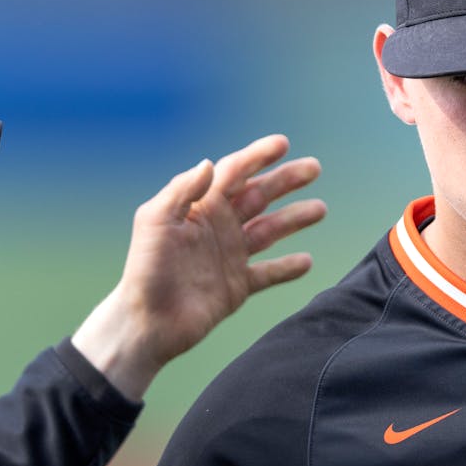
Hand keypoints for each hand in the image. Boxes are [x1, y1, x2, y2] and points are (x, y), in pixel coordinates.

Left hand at [71, 134, 325, 398]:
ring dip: (294, 218)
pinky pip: (269, 273)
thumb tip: (210, 163)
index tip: (282, 143)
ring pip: (270, 230)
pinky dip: (288, 268)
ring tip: (320, 209)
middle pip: (259, 196)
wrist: (147, 322)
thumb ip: (182, 190)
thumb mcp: (154, 221)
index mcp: (199, 207)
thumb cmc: (145, 269)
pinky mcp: (237, 286)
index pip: (233, 173)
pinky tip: (307, 261)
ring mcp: (230, 256)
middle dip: (286, 181)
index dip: (257, 156)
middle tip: (314, 167)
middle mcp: (218, 227)